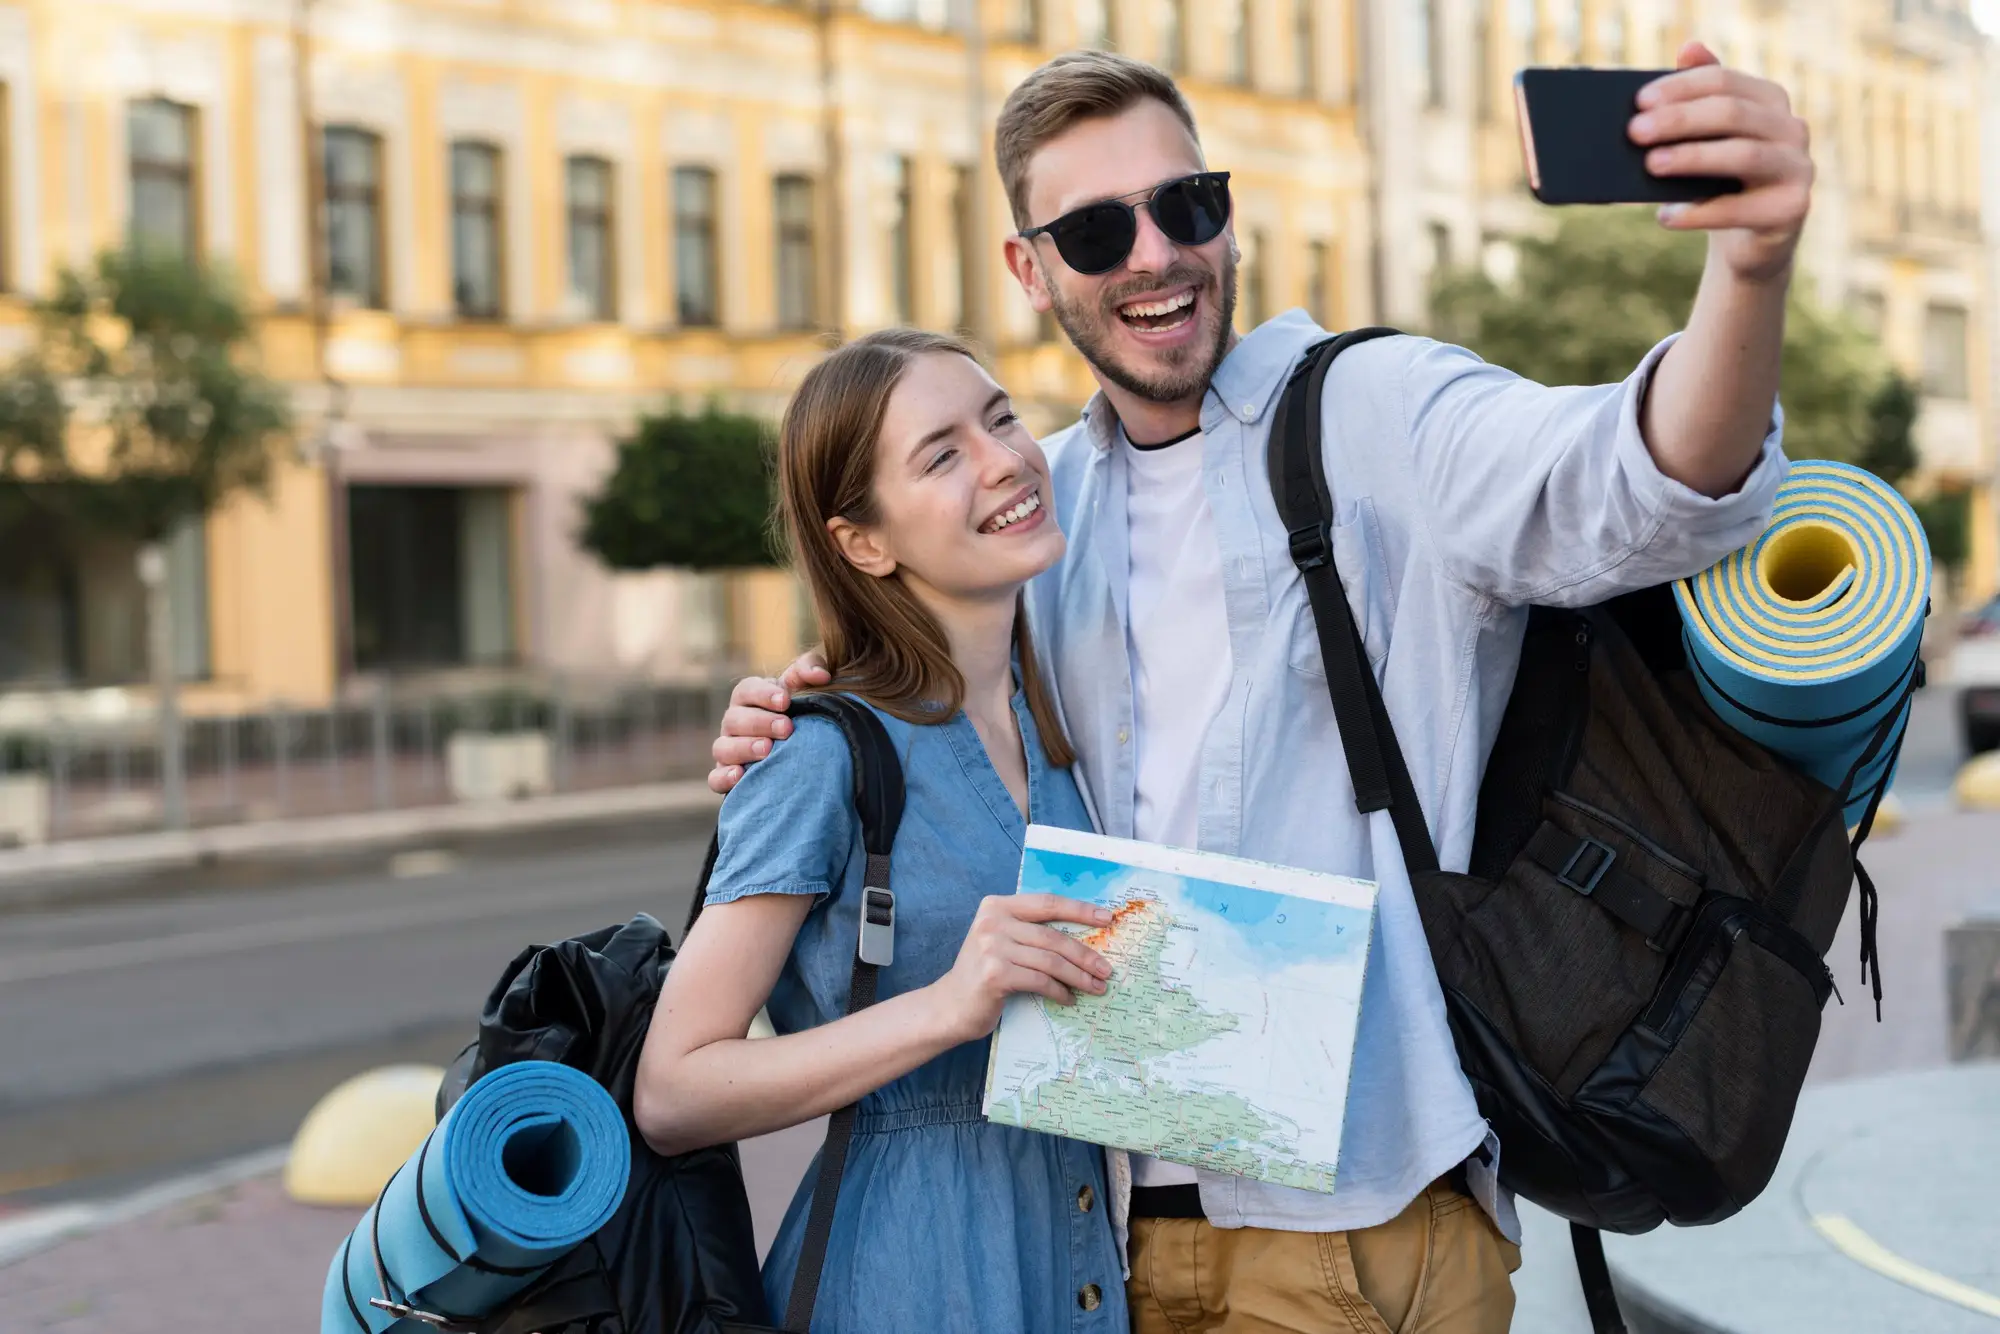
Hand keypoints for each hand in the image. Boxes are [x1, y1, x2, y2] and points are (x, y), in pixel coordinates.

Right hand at [707, 652, 832, 793]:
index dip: (763, 694)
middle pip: (735, 719)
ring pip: (723, 748)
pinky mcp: (725, 776)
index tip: (786, 701)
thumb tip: (820, 675)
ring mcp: (727, 750)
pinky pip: (716, 778)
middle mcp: (734, 723)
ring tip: (767, 749)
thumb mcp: (806, 686)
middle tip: (786, 728)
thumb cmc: (799, 712)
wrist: (801, 752)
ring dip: (744, 748)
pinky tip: (741, 776)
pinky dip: (724, 777)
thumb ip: (811, 669)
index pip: (746, 690)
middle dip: (760, 723)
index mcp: (749, 698)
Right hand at [929, 895, 1115, 1043]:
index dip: (1079, 910)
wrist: (951, 1005)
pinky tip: (1069, 998)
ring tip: (1096, 987)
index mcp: (997, 906)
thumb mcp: (1003, 941)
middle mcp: (993, 922)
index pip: (1047, 903)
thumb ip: (1031, 932)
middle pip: (1052, 936)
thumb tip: (1083, 936)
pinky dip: (1059, 991)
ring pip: (1050, 960)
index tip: (1107, 918)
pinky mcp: (995, 974)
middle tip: (1106, 970)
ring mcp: (992, 947)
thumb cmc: (984, 974)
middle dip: (1085, 954)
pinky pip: (1040, 981)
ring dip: (1078, 976)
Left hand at [1630, 42, 1812, 283]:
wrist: (1748, 240)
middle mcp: (1792, 128)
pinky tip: (1665, 216)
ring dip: (1692, 158)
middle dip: (1680, 120)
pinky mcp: (1791, 210)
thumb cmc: (1720, 181)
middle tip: (1635, 132)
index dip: (1681, 88)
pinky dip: (1700, 212)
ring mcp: (1798, 168)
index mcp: (1770, 100)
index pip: (1724, 82)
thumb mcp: (1709, 138)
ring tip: (1651, 166)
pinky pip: (1741, 209)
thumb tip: (1688, 48)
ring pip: (1744, 155)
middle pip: (1732, 113)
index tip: (1640, 102)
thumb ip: (1700, 97)